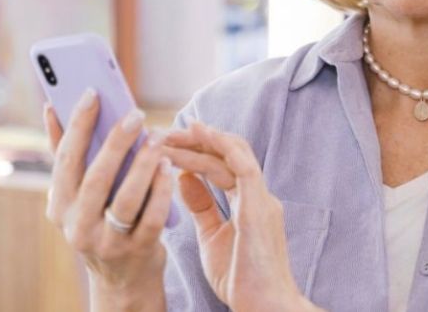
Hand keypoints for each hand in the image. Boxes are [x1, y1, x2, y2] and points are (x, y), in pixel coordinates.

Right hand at [44, 90, 173, 309]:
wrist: (122, 277)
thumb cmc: (100, 220)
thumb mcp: (77, 194)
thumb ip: (65, 152)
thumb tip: (51, 108)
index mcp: (59, 204)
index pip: (66, 159)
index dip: (78, 124)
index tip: (93, 92)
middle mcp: (77, 225)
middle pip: (96, 177)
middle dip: (117, 142)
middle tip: (136, 114)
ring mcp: (107, 241)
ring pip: (126, 199)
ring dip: (143, 165)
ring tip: (157, 138)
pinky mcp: (137, 251)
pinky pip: (152, 217)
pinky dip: (161, 190)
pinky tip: (169, 167)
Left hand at [163, 121, 321, 311]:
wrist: (265, 307)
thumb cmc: (242, 281)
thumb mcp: (213, 238)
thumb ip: (202, 207)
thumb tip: (184, 179)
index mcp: (251, 203)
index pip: (225, 165)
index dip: (198, 150)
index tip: (169, 143)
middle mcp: (259, 195)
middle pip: (228, 154)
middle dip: (195, 140)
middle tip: (161, 133)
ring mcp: (261, 199)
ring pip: (232, 155)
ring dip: (200, 140)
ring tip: (171, 133)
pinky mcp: (259, 207)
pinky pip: (242, 166)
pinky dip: (222, 146)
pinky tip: (200, 134)